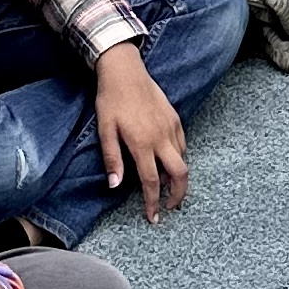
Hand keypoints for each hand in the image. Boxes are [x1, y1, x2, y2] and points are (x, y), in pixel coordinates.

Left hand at [94, 46, 190, 220]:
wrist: (125, 70)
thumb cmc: (110, 100)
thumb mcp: (105, 130)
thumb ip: (112, 159)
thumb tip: (115, 186)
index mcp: (142, 144)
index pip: (152, 182)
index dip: (153, 203)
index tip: (153, 217)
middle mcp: (161, 137)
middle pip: (179, 175)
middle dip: (178, 195)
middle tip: (171, 207)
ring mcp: (171, 127)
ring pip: (183, 160)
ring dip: (177, 177)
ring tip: (168, 186)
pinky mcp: (175, 118)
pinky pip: (183, 144)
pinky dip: (179, 157)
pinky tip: (169, 160)